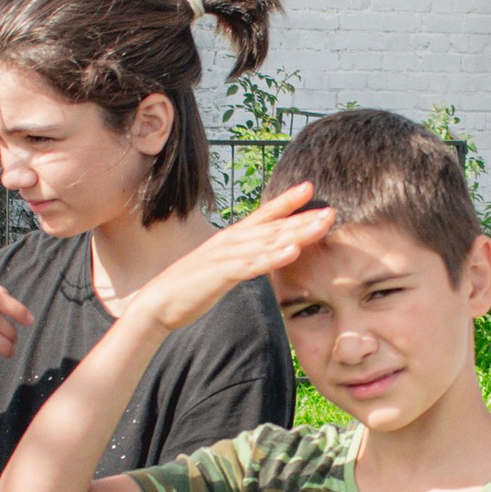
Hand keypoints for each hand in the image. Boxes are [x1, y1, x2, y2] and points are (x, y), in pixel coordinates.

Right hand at [132, 185, 338, 334]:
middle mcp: (231, 241)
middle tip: (332, 211)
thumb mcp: (221, 269)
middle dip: (304, 218)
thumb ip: (241, 260)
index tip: (309, 187)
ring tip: (322, 224)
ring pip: (268, 242)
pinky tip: (293, 251)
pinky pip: (252, 264)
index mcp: (231, 238)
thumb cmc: (190, 287)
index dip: (286, 201)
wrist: (158, 303)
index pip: (263, 215)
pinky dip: (273, 257)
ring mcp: (226, 256)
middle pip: (274, 227)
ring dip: (297, 233)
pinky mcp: (221, 273)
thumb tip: (260, 257)